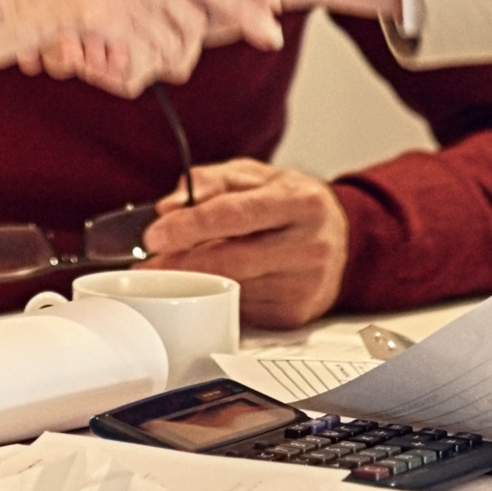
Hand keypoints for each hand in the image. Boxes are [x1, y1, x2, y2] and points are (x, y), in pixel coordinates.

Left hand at [142, 160, 348, 329]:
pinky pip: (242, 310)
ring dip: (193, 284)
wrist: (344, 240)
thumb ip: (210, 182)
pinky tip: (207, 286)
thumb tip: (170, 206)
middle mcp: (309, 245)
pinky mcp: (295, 314)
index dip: (191, 226)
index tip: (156, 234)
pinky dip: (217, 298)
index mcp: (300, 202)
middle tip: (147, 264)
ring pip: (233, 290)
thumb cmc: (292, 205)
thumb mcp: (256, 177)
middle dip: (181, 264)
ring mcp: (305, 284)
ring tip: (169, 272)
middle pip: (232, 260)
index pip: (237, 215)